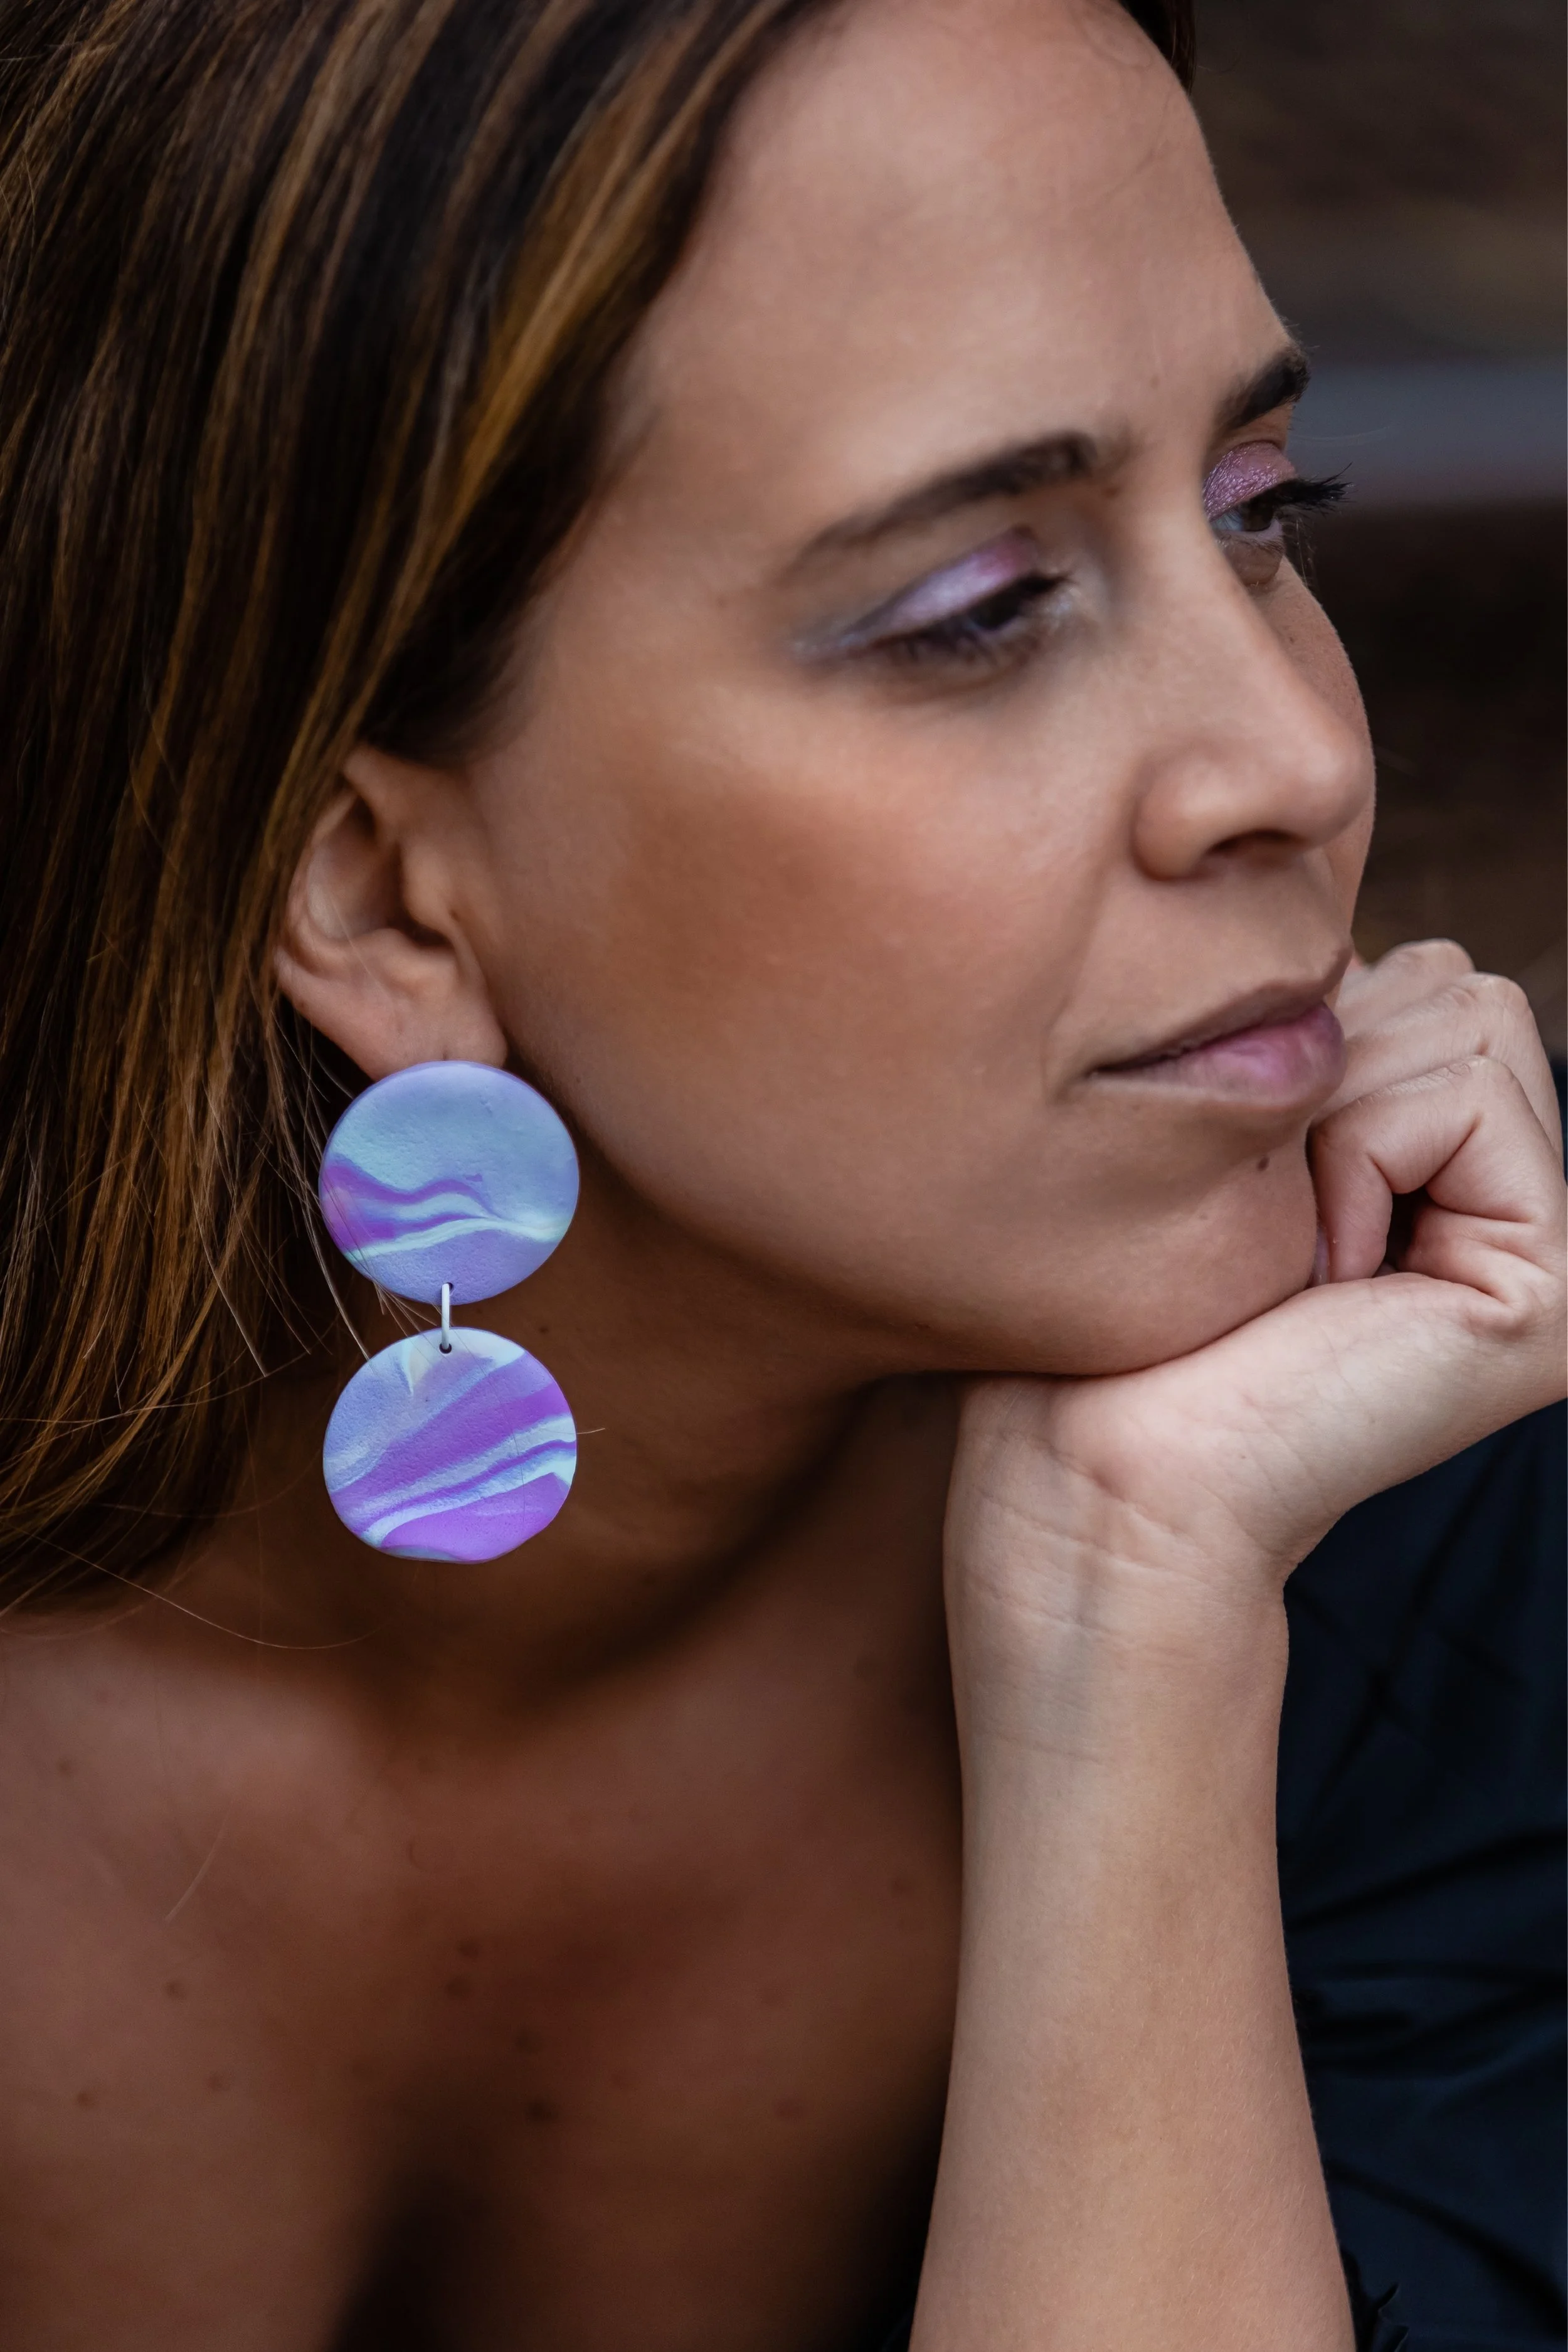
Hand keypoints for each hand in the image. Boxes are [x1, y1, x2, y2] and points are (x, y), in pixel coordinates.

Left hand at [948, 940, 1564, 1662]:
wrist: (1096, 1474)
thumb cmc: (1119, 1324)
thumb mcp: (1233, 1144)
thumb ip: (1326, 1049)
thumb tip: (1356, 957)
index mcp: (1454, 1178)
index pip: (1425, 976)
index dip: (1302, 1043)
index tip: (1246, 1189)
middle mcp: (1521, 1212)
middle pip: (1457, 982)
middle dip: (1326, 1067)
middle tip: (1270, 1223)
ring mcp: (1555, 1254)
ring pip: (1469, 1014)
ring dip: (1332, 1115)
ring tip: (1295, 1256)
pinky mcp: (1557, 1289)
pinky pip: (1465, 1094)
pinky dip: (1357, 1157)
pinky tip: (1324, 1279)